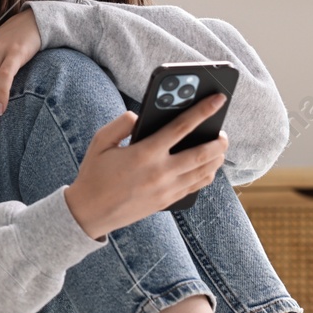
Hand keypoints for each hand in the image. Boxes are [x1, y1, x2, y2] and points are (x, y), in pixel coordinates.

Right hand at [64, 92, 228, 239]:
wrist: (89, 213)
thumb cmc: (93, 174)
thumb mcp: (100, 141)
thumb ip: (121, 123)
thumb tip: (140, 115)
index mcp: (145, 153)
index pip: (182, 127)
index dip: (203, 110)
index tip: (218, 99)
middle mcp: (160, 172)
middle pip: (203, 153)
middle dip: (219, 140)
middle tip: (223, 131)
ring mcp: (166, 189)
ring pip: (204, 172)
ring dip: (216, 158)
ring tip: (218, 148)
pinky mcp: (167, 201)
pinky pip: (196, 187)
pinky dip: (207, 175)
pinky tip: (207, 167)